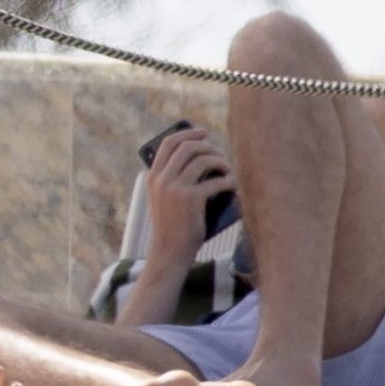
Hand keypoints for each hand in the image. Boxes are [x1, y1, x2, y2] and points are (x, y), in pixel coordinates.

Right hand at [145, 126, 232, 267]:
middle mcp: (162, 179)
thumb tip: (201, 156)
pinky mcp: (191, 199)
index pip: (168, 143)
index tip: (203, 133)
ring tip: (227, 170)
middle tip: (220, 155)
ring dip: (220, 162)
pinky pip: (215, 180)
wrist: (169, 252)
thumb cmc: (172, 226)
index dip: (188, 133)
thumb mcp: (164, 200)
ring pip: (202, 160)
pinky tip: (232, 185)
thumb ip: (172, 180)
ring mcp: (175, 188)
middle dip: (208, 147)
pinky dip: (227, 180)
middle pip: (188, 147)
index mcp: (152, 177)